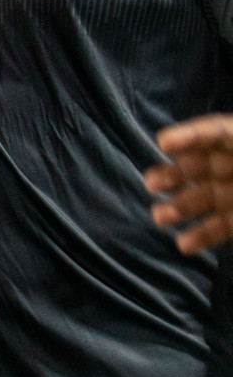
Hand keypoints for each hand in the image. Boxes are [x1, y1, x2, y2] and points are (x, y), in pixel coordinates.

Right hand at [146, 113, 232, 253]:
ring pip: (203, 198)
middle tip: (152, 185)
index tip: (163, 144)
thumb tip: (175, 144)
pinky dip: (201, 236)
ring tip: (160, 217)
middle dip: (172, 176)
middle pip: (197, 167)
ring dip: (179, 208)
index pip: (213, 132)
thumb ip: (225, 140)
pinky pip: (220, 227)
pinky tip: (184, 244)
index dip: (187, 137)